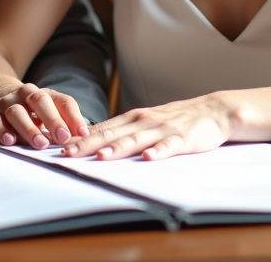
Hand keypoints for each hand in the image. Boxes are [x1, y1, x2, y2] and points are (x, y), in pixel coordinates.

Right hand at [0, 82, 90, 148]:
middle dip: (53, 120)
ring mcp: (7, 103)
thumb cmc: (32, 111)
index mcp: (45, 94)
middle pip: (39, 101)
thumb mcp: (50, 112)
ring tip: (40, 144)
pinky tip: (10, 141)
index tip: (83, 133)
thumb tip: (83, 140)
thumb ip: (64, 124)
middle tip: (63, 138)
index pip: (62, 101)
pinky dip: (2, 131)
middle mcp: (25, 94)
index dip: (74, 117)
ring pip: (17, 112)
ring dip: (29, 128)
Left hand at [62, 94, 232, 160]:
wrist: (212, 110)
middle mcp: (143, 121)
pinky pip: (169, 146)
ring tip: (101, 156)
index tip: (58, 147)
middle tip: (68, 153)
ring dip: (118, 148)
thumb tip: (93, 142)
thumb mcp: (145, 122)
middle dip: (88, 143)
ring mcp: (163, 129)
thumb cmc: (175, 119)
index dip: (79, 138)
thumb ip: (122, 131)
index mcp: (132, 118)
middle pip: (112, 134)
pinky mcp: (183, 138)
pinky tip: (148, 158)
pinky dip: (158, 151)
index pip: (101, 129)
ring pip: (136, 139)